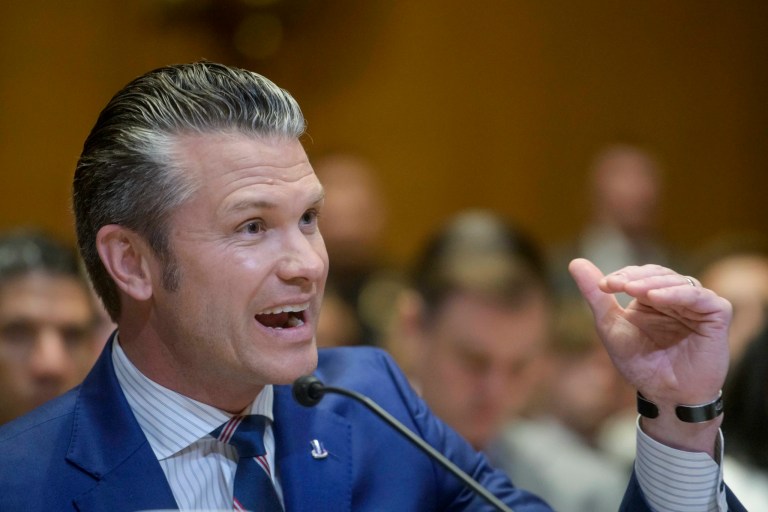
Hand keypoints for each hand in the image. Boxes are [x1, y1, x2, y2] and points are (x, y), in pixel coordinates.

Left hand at [569, 258, 731, 452]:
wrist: (665, 395)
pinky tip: (658, 298)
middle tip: (619, 285)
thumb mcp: (611, 326)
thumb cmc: (640, 363)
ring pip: (679, 282)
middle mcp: (676, 298)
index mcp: (653, 297)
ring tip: (633, 290)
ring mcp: (698, 305)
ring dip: (654, 283)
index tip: (604, 285)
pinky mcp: (717, 315)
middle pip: (659, 274)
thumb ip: (596, 296)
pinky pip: (702, 298)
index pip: (640, 274)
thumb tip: (575, 262)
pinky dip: (679, 294)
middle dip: (637, 277)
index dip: (623, 275)